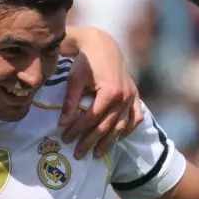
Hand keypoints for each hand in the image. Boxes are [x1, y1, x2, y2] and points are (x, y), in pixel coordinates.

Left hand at [58, 28, 143, 158]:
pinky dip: (129, 128)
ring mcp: (131, 96)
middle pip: (106, 126)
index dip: (77, 130)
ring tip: (97, 153)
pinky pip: (136, 116)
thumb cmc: (86, 61)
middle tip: (78, 153)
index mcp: (110, 92)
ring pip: (121, 125)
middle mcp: (124, 97)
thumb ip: (70, 102)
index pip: (91, 118)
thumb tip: (62, 123)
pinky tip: (119, 137)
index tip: (65, 138)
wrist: (102, 44)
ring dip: (109, 141)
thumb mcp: (75, 80)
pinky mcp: (135, 94)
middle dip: (90, 141)